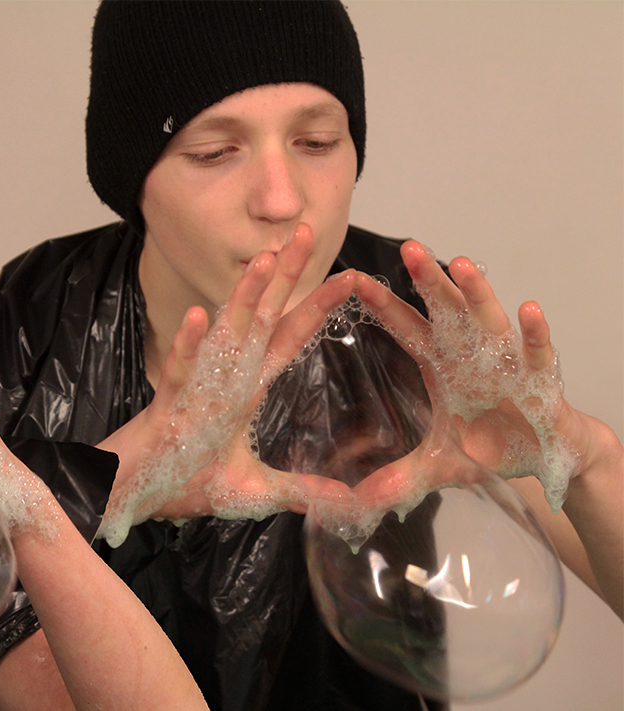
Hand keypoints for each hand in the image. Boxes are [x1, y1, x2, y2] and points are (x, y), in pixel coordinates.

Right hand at [97, 225, 357, 546]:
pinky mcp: (169, 406)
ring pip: (224, 333)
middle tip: (305, 231)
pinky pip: (180, 370)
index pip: (288, 339)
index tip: (350, 277)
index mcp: (245, 390)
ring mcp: (197, 388)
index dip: (316, 308)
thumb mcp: (253, 491)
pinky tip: (200, 316)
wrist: (133, 496)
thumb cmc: (184, 486)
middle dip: (285, 276)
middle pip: (261, 318)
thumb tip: (346, 501)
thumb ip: (299, 490)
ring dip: (243, 296)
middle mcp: (225, 378)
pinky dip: (189, 344)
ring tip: (264, 259)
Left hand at [348, 240, 580, 516]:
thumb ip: (400, 479)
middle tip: (408, 248)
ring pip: (490, 320)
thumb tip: (359, 501)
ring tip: (461, 265)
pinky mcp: (542, 381)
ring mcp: (508, 363)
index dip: (383, 306)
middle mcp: (473, 355)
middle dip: (429, 280)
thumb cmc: (491, 446)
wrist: (547, 457)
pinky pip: (539, 353)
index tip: (352, 279)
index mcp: (443, 364)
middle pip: (446, 310)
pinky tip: (529, 310)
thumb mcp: (439, 466)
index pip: (407, 328)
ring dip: (477, 294)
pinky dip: (535, 334)